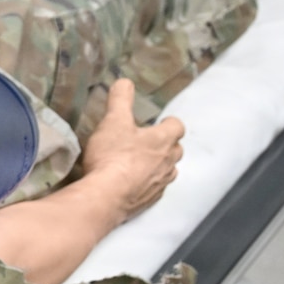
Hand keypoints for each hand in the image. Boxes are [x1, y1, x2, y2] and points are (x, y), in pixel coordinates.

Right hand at [79, 78, 183, 223]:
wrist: (106, 196)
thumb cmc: (113, 156)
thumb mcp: (113, 121)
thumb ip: (120, 99)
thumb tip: (124, 82)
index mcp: (163, 140)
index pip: (177, 126)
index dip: (169, 123)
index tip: (159, 123)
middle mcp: (169, 162)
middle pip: (175, 150)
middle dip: (165, 146)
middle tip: (146, 144)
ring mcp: (161, 183)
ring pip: (168, 171)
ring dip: (158, 167)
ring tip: (139, 166)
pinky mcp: (150, 201)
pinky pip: (154, 190)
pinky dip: (146, 186)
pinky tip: (132, 185)